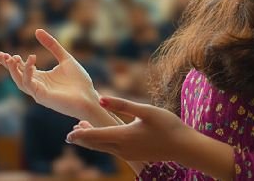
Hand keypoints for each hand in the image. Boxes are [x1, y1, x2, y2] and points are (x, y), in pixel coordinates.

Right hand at [0, 29, 100, 121]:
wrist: (90, 97)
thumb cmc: (79, 81)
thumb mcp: (64, 57)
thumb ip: (52, 45)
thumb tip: (37, 30)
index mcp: (41, 78)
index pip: (22, 68)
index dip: (12, 61)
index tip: (4, 53)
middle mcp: (37, 85)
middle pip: (17, 75)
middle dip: (7, 65)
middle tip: (0, 54)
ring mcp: (39, 92)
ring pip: (19, 81)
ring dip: (13, 70)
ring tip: (10, 58)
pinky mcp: (42, 97)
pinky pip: (30, 84)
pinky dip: (27, 72)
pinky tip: (29, 60)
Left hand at [66, 96, 191, 162]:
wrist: (185, 147)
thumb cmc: (168, 126)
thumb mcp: (145, 111)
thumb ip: (122, 105)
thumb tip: (100, 99)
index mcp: (122, 137)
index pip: (95, 137)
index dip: (80, 135)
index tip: (68, 134)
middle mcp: (123, 149)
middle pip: (96, 145)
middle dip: (82, 139)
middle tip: (69, 134)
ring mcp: (128, 154)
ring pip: (104, 148)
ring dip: (92, 140)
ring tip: (82, 131)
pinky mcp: (134, 155)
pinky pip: (113, 150)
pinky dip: (103, 143)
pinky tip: (104, 136)